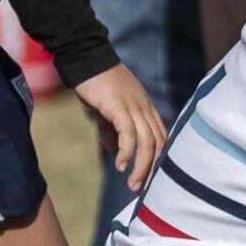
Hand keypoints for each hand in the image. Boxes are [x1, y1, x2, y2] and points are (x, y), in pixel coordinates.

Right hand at [73, 63, 166, 192]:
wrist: (84, 56)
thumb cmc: (95, 82)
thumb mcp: (107, 110)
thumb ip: (112, 129)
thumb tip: (115, 151)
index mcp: (145, 108)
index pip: (160, 137)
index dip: (157, 160)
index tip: (150, 179)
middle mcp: (145, 108)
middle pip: (158, 143)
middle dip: (152, 169)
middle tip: (141, 189)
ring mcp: (134, 106)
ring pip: (146, 141)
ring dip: (141, 166)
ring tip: (132, 184)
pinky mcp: (119, 105)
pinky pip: (128, 133)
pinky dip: (126, 151)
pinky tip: (120, 165)